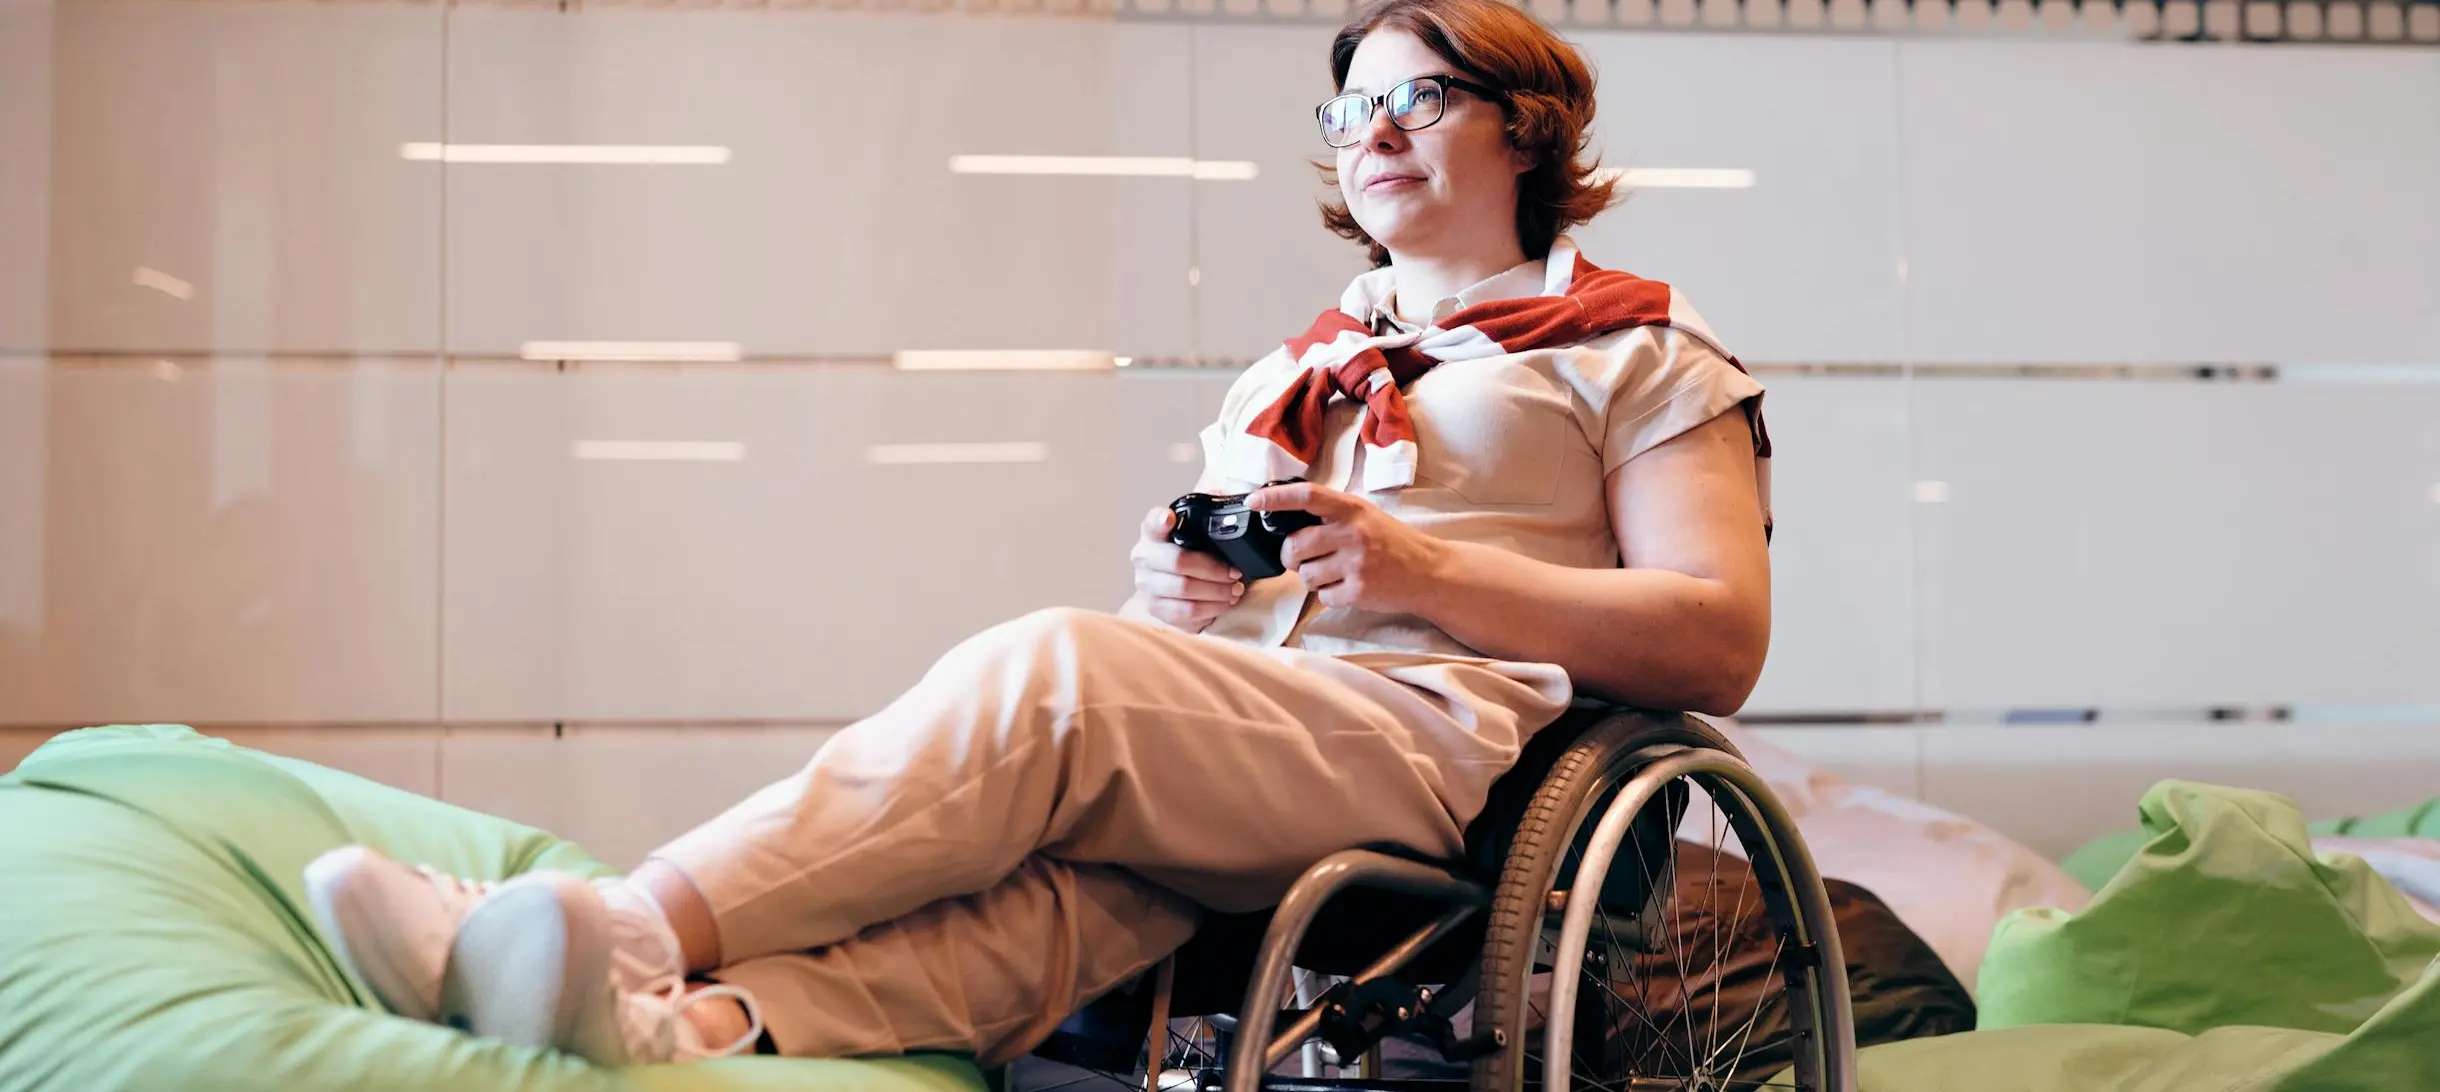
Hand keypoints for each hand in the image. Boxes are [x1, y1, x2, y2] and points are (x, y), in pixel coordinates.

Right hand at [1129, 504, 1243, 632]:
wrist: (1180, 592)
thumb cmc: (1192, 558)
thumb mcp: (1200, 534)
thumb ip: (1207, 513)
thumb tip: (1221, 494)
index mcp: (1153, 533)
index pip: (1153, 522)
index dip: (1160, 520)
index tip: (1169, 518)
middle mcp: (1144, 557)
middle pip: (1177, 561)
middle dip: (1212, 568)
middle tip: (1235, 572)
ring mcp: (1146, 584)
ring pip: (1183, 588)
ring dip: (1216, 590)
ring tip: (1235, 589)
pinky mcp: (1156, 608)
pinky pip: (1185, 611)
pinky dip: (1211, 607)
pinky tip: (1225, 602)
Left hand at [1248, 481, 1448, 613]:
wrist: (1428, 572)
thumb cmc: (1392, 542)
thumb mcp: (1365, 516)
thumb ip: (1332, 515)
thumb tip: (1286, 521)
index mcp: (1351, 509)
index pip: (1307, 496)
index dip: (1276, 498)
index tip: (1253, 501)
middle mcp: (1352, 533)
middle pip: (1294, 546)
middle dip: (1291, 557)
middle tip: (1302, 558)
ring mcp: (1356, 563)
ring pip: (1305, 575)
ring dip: (1311, 578)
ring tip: (1332, 573)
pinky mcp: (1359, 591)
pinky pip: (1323, 597)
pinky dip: (1329, 595)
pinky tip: (1347, 586)